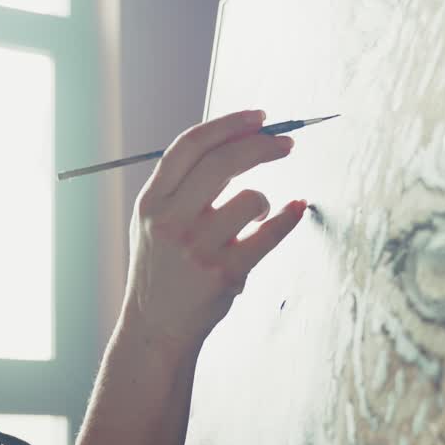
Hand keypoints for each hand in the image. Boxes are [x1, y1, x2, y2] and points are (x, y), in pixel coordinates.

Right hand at [120, 109, 305, 351]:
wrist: (157, 327)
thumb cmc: (163, 269)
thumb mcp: (155, 222)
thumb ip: (183, 185)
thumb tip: (238, 140)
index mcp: (151, 202)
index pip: (190, 146)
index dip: (228, 124)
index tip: (259, 117)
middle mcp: (171, 221)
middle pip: (224, 162)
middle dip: (262, 145)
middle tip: (286, 143)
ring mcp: (198, 248)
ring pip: (252, 198)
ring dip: (262, 202)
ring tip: (252, 218)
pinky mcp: (225, 273)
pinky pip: (270, 232)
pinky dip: (287, 217)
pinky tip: (294, 209)